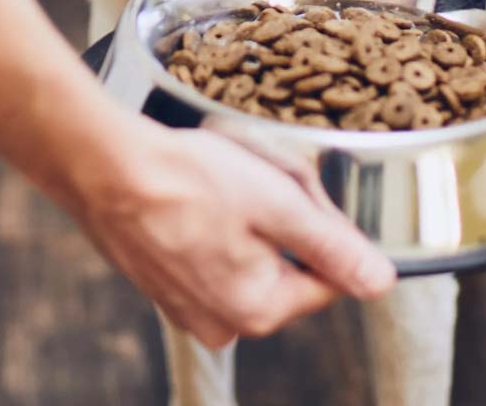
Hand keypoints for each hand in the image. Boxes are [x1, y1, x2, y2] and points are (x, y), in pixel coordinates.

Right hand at [67, 118, 394, 347]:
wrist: (104, 165)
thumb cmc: (187, 179)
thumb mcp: (277, 203)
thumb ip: (333, 247)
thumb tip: (381, 282)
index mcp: (257, 309)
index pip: (327, 278)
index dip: (323, 227)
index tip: (297, 192)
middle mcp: (221, 321)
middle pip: (286, 266)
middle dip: (281, 220)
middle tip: (255, 177)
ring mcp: (185, 304)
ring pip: (247, 256)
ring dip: (246, 218)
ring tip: (219, 180)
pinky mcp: (160, 281)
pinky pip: (209, 252)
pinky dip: (211, 222)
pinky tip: (195, 192)